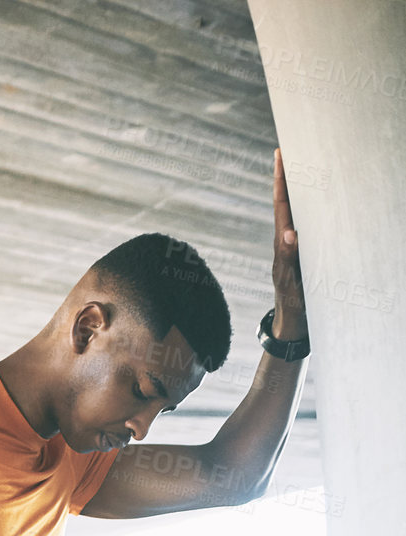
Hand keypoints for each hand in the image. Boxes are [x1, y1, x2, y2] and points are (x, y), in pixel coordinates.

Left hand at [271, 147, 306, 339]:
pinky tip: (316, 200)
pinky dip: (309, 208)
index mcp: (283, 244)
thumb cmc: (293, 306)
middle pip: (287, 202)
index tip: (280, 154)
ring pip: (296, 212)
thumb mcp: (291, 283)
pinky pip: (306, 225)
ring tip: (302, 164)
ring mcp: (295, 247)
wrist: (294, 326)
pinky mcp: (303, 254)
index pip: (282, 205)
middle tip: (290, 148)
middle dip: (289, 175)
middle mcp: (287, 241)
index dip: (281, 180)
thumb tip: (288, 233)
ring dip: (298, 189)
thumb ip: (289, 259)